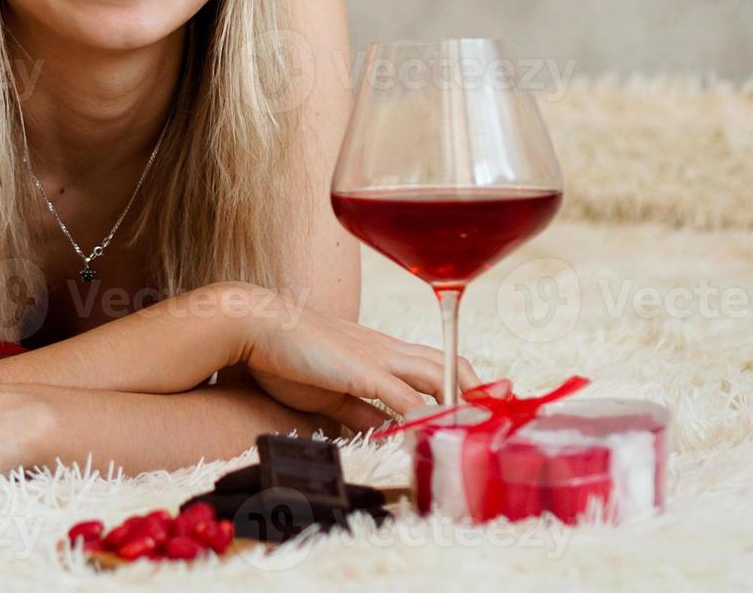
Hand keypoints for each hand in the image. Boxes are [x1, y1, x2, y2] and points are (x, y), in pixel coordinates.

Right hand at [225, 282, 480, 431]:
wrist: (255, 325)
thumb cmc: (285, 354)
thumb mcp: (331, 391)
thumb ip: (360, 410)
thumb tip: (385, 428)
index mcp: (379, 351)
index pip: (433, 364)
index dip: (460, 381)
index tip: (480, 402)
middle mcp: (385, 349)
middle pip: (447, 363)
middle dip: (476, 387)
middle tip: (497, 412)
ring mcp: (376, 357)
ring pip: (436, 372)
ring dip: (463, 396)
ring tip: (482, 420)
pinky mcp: (361, 370)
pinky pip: (403, 395)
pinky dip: (425, 411)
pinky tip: (438, 426)